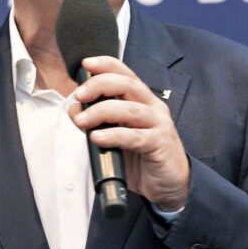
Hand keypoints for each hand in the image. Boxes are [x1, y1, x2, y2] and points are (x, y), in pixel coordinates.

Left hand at [71, 55, 190, 211]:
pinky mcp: (160, 144)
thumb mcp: (117, 138)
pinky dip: (114, 135)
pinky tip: (98, 138)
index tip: (86, 64)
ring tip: (82, 121)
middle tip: (80, 95)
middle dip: (100, 85)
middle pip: (127, 85)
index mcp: (143, 101)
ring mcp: (159, 125)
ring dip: (101, 111)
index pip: (125, 75)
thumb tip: (75, 109)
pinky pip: (135, 137)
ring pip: (130, 109)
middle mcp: (153, 108)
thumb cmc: (145, 159)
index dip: (107, 65)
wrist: (171, 185)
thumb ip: (98, 122)